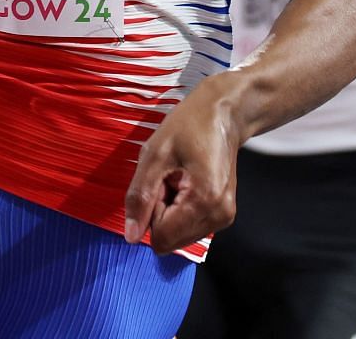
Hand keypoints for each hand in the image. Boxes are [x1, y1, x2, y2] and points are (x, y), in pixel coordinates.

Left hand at [123, 76, 241, 253]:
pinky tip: (187, 183)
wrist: (223, 114)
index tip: (162, 181)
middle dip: (161, 212)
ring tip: (179, 178)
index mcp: (204, 201)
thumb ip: (140, 198)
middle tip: (170, 178)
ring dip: (170, 211)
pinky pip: (189, 227)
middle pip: (171, 240)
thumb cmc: (191, 125)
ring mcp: (223, 217)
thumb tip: (131, 235)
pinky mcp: (223, 215)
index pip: (162, 237)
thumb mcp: (154, 154)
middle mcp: (219, 216)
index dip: (152, 211)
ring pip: (179, 236)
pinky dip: (181, 210)